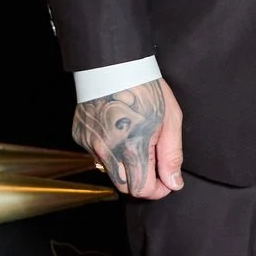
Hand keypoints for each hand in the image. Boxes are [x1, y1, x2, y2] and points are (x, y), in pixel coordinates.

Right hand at [74, 77, 183, 198]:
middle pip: (125, 186)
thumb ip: (172, 156)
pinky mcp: (81, 137)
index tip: (167, 180)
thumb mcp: (170, 120)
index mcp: (132, 149)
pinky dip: (110, 151)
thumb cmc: (146, 89)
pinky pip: (98, 155)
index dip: (159, 189)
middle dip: (143, 181)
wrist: (114, 65)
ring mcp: (91, 145)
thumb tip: (174, 184)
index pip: (143, 190)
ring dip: (126, 167)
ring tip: (137, 140)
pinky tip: (119, 131)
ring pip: (110, 172)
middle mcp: (107, 152)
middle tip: (155, 162)